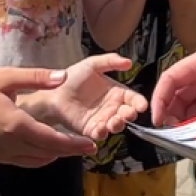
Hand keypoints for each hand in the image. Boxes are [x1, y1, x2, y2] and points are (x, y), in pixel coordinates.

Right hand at [0, 67, 96, 166]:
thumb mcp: (6, 76)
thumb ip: (36, 78)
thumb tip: (63, 77)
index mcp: (16, 125)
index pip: (53, 141)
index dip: (74, 145)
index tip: (91, 146)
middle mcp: (10, 145)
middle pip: (47, 154)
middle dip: (68, 151)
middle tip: (84, 146)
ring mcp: (0, 154)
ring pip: (35, 161)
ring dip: (52, 154)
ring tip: (66, 145)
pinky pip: (21, 161)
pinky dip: (36, 156)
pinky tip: (40, 146)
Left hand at [21, 53, 148, 140]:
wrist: (53, 92)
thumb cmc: (73, 78)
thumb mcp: (92, 65)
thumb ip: (110, 61)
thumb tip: (129, 62)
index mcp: (117, 92)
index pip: (133, 99)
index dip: (139, 103)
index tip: (142, 106)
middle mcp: (112, 107)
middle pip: (128, 114)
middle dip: (130, 115)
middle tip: (127, 114)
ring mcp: (103, 120)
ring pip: (116, 126)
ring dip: (118, 125)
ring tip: (113, 122)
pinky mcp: (91, 130)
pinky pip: (100, 134)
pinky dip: (103, 133)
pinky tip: (101, 127)